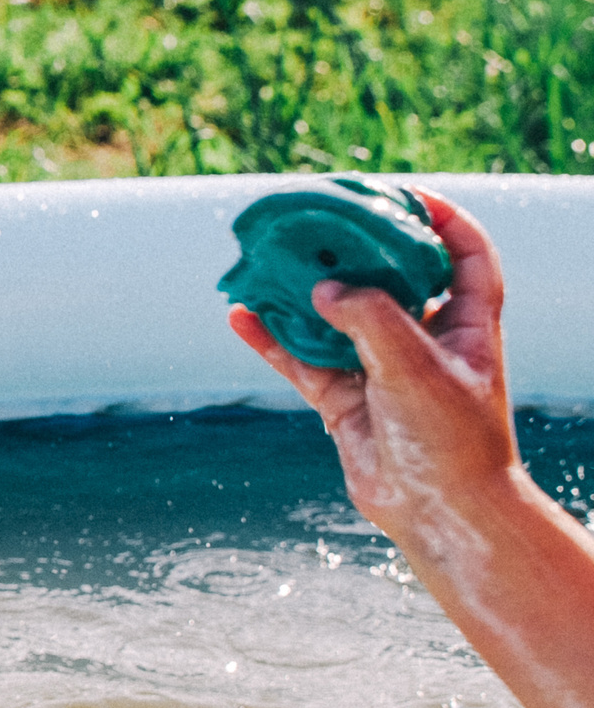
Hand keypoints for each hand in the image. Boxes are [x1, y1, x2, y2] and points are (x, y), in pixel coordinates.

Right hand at [227, 189, 528, 552]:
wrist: (439, 514)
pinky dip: (270, 339)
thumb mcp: (416, 367)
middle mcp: (425, 339)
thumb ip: (369, 318)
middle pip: (389, 275)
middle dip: (354, 246)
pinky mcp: (344, 399)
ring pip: (334, 316)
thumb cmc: (451, 441)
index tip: (402, 193)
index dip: (441, 216)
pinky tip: (239, 318)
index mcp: (467, 323)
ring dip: (301, 291)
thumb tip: (323, 287)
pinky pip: (300, 359)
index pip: (464, 252)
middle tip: (318, 218)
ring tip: (265, 260)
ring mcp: (381, 368)